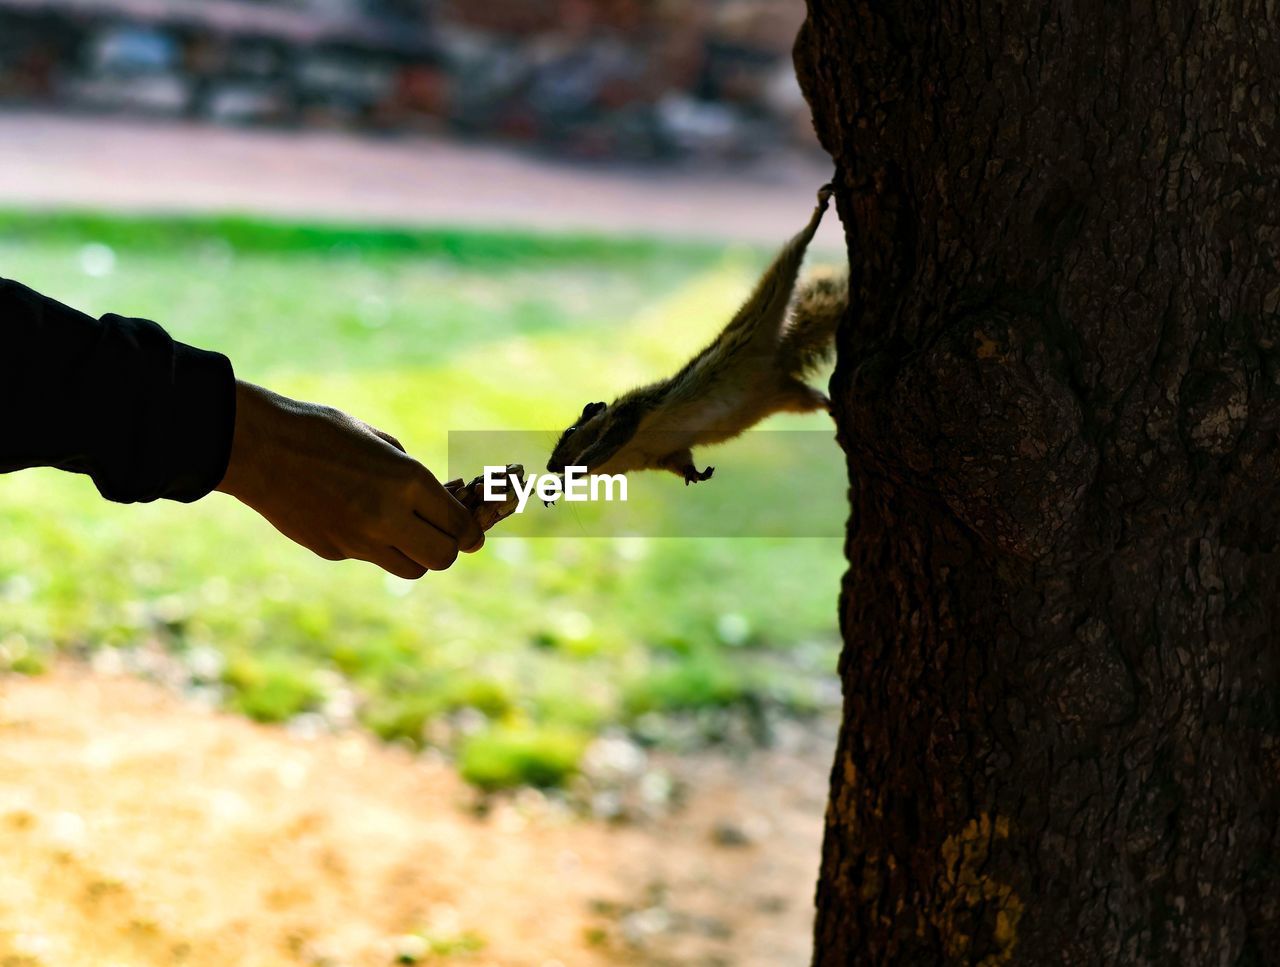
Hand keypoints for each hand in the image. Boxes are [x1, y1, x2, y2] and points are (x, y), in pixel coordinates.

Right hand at [216, 381, 482, 577]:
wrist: (254, 446)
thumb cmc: (318, 429)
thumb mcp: (377, 439)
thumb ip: (409, 473)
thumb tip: (435, 498)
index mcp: (407, 480)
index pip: (459, 526)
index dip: (473, 531)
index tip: (474, 529)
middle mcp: (387, 516)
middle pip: (442, 558)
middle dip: (448, 547)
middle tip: (441, 531)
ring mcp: (358, 540)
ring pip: (410, 569)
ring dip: (416, 553)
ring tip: (405, 529)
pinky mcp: (333, 551)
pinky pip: (370, 557)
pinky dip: (375, 545)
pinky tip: (356, 517)